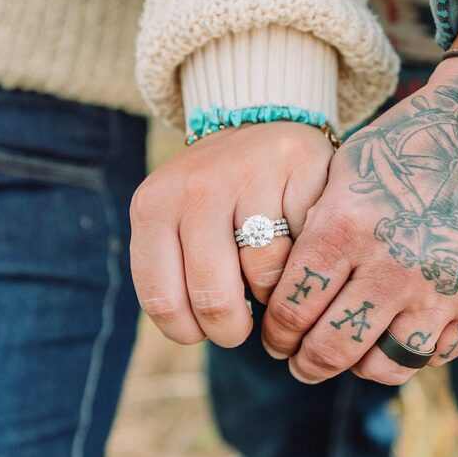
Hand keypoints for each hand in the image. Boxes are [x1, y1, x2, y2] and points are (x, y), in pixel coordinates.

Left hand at [130, 122, 333, 345]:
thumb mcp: (178, 224)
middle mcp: (195, 187)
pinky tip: (296, 242)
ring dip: (272, 292)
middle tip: (244, 329)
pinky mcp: (298, 170)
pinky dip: (304, 259)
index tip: (204, 332)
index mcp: (153, 207)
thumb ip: (175, 273)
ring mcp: (248, 175)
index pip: (162, 299)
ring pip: (264, 276)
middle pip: (213, 297)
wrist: (263, 124)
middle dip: (231, 329)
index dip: (188, 330)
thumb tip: (201, 331)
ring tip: (268, 274)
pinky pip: (305, 248)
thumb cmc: (218, 195)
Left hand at [260, 57, 457, 383]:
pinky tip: (400, 339)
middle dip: (306, 364)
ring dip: (360, 368)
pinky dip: (414, 354)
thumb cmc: (413, 142)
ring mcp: (443, 289)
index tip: (276, 339)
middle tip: (301, 364)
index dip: (277, 334)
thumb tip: (291, 282)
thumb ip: (319, 227)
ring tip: (353, 358)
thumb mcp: (349, 169)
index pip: (293, 308)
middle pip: (332, 348)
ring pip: (386, 366)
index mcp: (347, 227)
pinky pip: (438, 354)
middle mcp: (393, 265)